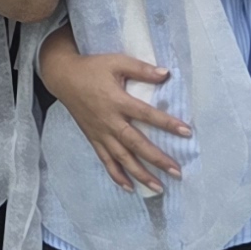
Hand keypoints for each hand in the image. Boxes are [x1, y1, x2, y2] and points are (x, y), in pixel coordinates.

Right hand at [46, 41, 189, 196]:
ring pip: (122, 158)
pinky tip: (130, 188)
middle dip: (157, 159)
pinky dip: (117, 175)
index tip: (186, 132)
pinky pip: (106, 161)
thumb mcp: (117, 62)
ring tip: (159, 187)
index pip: (146, 114)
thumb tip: (166, 73)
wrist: (63, 78)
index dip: (166, 123)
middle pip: (136, 144)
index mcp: (117, 101)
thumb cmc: (93, 68)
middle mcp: (109, 121)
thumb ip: (141, 69)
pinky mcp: (93, 139)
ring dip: (140, 174)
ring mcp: (100, 133)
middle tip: (177, 172)